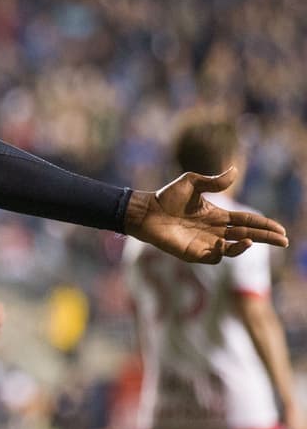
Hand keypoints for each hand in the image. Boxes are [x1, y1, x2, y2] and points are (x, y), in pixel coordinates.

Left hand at [124, 168, 287, 262]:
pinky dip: (223, 253)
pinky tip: (223, 243)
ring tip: (250, 240)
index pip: (247, 221)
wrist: (146, 211)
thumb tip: (235, 171)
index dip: (264, 225)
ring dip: (245, 245)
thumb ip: (214, 181)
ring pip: (234, 249)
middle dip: (266, 238)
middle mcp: (215, 231)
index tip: (281, 229)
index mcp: (218, 215)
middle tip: (283, 241)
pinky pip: (215, 257)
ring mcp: (206, 243)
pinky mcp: (194, 253)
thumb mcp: (192, 183)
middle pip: (247, 236)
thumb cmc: (166, 197)